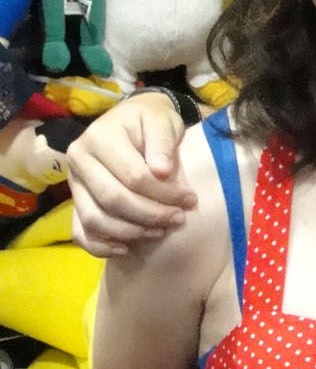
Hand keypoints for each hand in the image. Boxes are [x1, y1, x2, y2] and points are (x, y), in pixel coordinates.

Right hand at [66, 94, 194, 257]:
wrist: (132, 121)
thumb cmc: (151, 121)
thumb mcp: (162, 120)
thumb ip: (162, 141)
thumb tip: (161, 171)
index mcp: (99, 137)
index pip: (133, 176)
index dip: (163, 193)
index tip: (189, 199)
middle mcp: (79, 160)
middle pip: (113, 200)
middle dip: (150, 215)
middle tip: (178, 219)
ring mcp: (73, 184)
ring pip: (95, 220)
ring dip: (131, 232)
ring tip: (160, 231)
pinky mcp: (75, 202)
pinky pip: (81, 232)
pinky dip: (101, 246)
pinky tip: (128, 248)